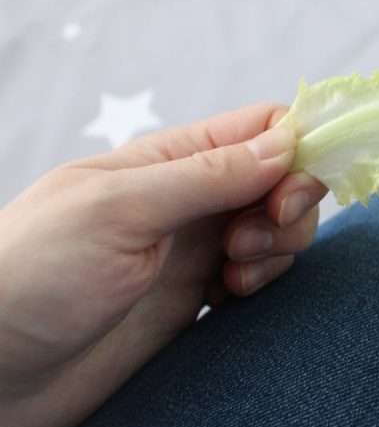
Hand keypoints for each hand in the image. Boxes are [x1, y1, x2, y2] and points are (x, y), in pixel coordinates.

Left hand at [0, 104, 326, 426]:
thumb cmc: (32, 276)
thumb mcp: (117, 211)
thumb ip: (205, 176)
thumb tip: (287, 143)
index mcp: (170, 160)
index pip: (262, 128)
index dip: (297, 150)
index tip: (290, 193)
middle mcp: (190, 198)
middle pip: (282, 180)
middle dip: (290, 208)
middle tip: (245, 243)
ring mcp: (194, 248)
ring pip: (276, 228)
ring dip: (278, 248)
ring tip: (232, 276)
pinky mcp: (195, 298)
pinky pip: (258, 274)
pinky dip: (262, 282)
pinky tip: (227, 298)